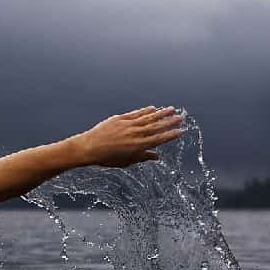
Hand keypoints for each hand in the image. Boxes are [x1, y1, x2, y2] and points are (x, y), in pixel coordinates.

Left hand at [70, 106, 184, 167]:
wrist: (88, 148)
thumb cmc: (106, 158)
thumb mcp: (126, 161)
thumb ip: (142, 157)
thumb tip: (156, 157)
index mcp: (137, 146)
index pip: (158, 139)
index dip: (170, 135)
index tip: (180, 131)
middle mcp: (134, 134)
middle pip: (156, 126)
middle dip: (169, 122)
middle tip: (181, 117)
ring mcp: (127, 125)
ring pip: (148, 118)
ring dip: (161, 113)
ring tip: (172, 109)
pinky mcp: (120, 119)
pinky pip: (136, 114)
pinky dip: (145, 110)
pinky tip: (154, 108)